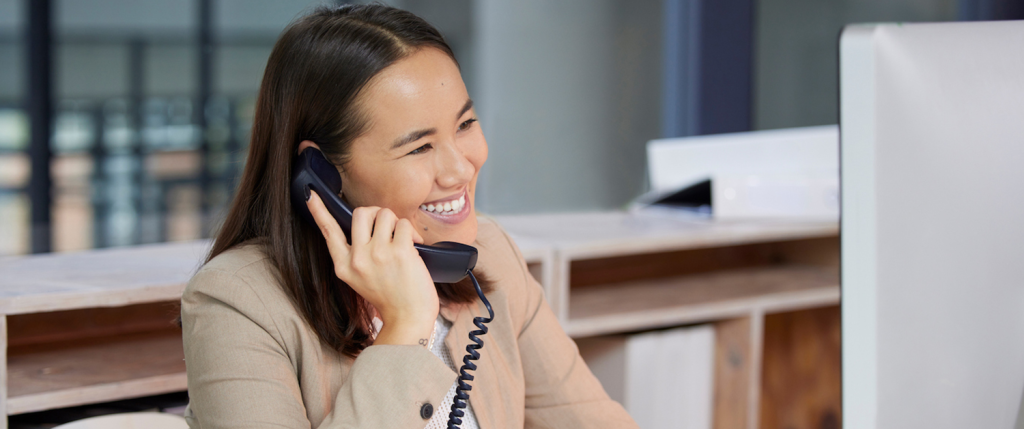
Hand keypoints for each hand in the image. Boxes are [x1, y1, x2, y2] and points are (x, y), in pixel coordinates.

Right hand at [306, 190, 437, 346]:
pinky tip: (415, 246)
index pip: (328, 232)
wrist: (408, 318)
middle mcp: (357, 259)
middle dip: (378, 214)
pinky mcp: (399, 253)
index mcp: (343, 266)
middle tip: (388, 228)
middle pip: (361, 212)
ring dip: (397, 223)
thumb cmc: (390, 297)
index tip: (311, 194)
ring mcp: (377, 254)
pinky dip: (412, 232)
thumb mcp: (360, 279)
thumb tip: (367, 225)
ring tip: (403, 240)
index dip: (319, 211)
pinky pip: (403, 224)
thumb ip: (357, 255)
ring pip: (385, 214)